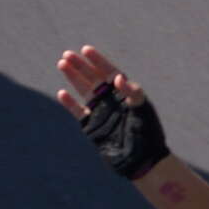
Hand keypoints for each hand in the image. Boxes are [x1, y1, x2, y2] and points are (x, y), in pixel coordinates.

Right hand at [54, 44, 170, 179]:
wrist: (141, 159)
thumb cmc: (147, 133)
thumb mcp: (143, 109)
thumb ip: (132, 92)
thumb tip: (117, 78)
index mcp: (125, 94)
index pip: (110, 72)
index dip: (98, 60)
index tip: (86, 49)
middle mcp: (111, 100)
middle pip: (93, 78)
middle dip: (81, 65)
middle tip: (67, 55)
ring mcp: (100, 112)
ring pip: (83, 90)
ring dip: (73, 77)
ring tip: (62, 64)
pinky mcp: (91, 126)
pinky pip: (77, 111)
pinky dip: (69, 103)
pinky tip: (62, 93)